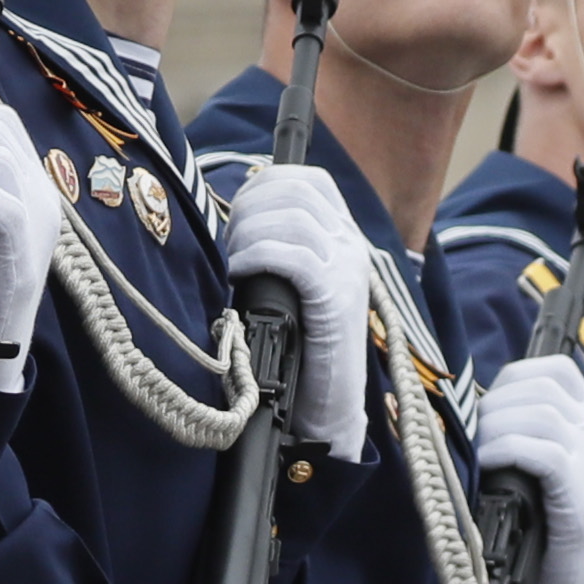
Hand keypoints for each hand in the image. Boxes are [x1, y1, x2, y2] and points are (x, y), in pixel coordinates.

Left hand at [217, 162, 367, 463]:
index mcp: (344, 237)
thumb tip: (238, 221)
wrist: (331, 402)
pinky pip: (293, 255)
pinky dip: (258, 255)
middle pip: (296, 192)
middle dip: (250, 207)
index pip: (310, 180)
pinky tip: (241, 272)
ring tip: (236, 261)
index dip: (266, 183)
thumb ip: (282, 251)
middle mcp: (351, 245)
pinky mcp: (335, 297)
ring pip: (293, 218)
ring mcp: (347, 269)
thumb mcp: (295, 286)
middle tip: (232, 243)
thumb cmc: (302, 347)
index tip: (239, 209)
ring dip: (249, 233)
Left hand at [471, 354, 583, 583]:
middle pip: (544, 388)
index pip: (559, 371)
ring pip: (539, 414)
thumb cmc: (543, 538)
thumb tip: (473, 410)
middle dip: (495, 404)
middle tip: (470, 437)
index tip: (486, 406)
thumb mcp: (539, 476)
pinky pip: (539, 449)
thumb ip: (526, 439)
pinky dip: (503, 450)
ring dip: (494, 429)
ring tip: (474, 455)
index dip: (513, 378)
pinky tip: (485, 467)